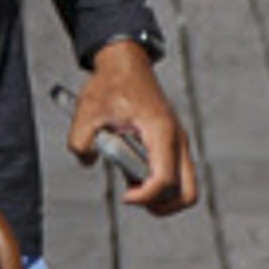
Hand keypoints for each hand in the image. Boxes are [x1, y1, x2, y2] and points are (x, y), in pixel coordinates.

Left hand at [71, 42, 198, 215]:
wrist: (125, 62)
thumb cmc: (111, 83)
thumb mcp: (87, 111)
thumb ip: (81, 141)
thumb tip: (87, 161)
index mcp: (160, 132)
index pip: (166, 181)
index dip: (145, 197)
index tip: (124, 196)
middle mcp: (176, 140)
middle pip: (187, 193)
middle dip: (162, 206)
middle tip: (134, 197)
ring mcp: (177, 143)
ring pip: (183, 187)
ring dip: (157, 194)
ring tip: (129, 180)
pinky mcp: (171, 144)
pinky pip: (173, 175)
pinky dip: (155, 183)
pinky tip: (130, 171)